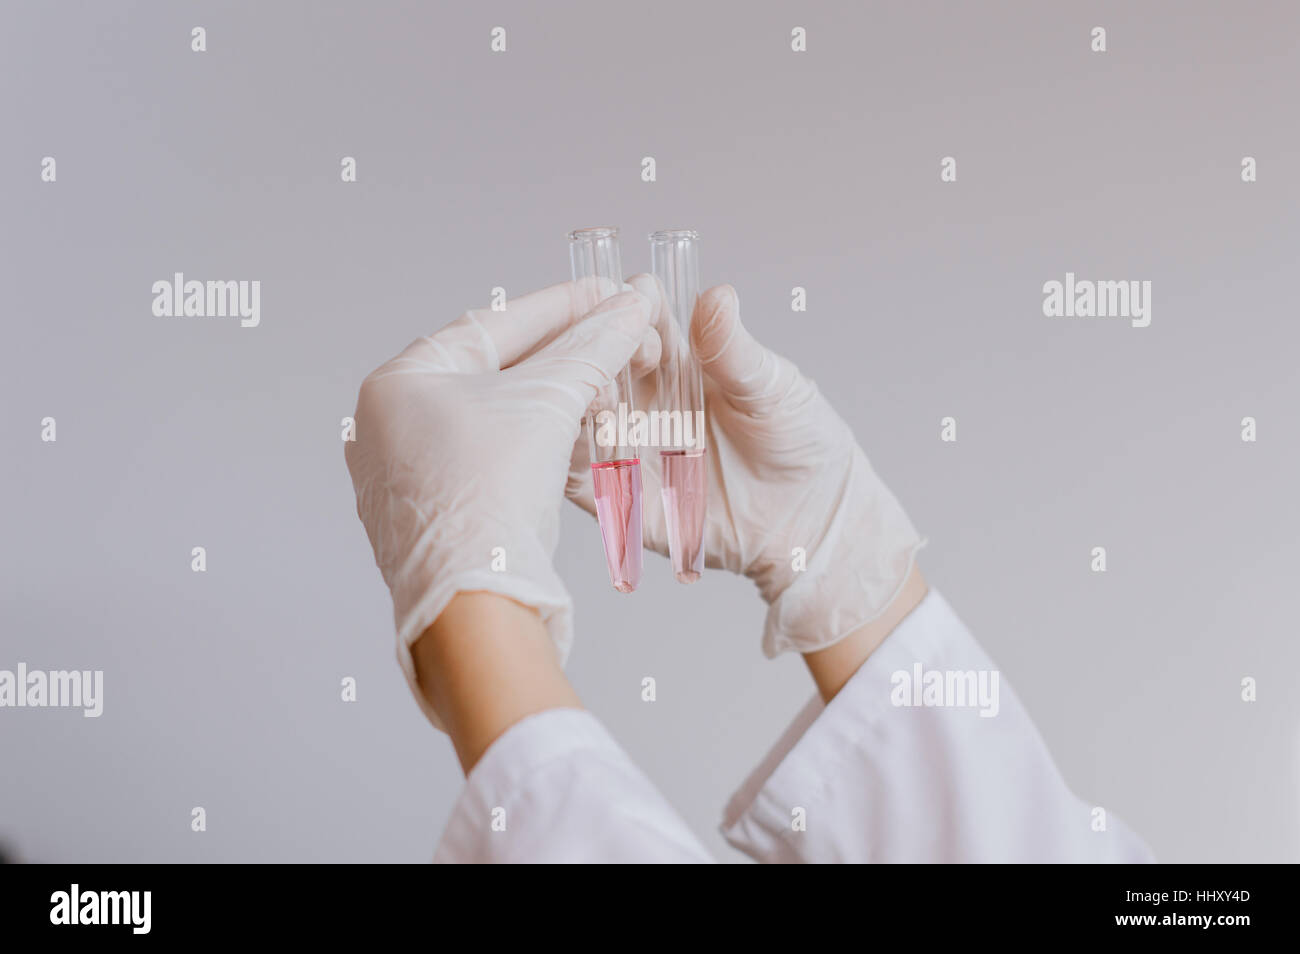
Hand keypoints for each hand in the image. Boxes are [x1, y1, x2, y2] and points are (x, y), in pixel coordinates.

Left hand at [345, 282, 656, 726]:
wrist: (474, 608)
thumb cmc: (489, 496)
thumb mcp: (548, 401)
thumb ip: (592, 346)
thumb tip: (631, 306)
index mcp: (397, 384)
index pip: (492, 325)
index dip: (560, 305)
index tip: (607, 291)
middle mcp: (389, 427)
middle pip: (493, 370)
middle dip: (562, 353)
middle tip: (616, 335)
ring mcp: (406, 477)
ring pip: (495, 418)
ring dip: (555, 399)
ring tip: (608, 385)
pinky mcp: (434, 518)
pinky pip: (490, 460)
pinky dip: (536, 442)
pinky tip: (579, 435)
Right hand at [568, 278, 923, 656]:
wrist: (813, 519)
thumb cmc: (801, 442)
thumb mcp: (773, 389)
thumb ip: (735, 350)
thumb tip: (716, 294)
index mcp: (680, 361)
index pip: (638, 317)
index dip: (630, 304)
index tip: (637, 301)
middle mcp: (646, 397)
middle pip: (600, 357)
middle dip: (597, 344)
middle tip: (612, 346)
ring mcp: (631, 443)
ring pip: (581, 410)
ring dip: (577, 395)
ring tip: (593, 392)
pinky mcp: (624, 494)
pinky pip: (582, 473)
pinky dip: (568, 453)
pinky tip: (569, 438)